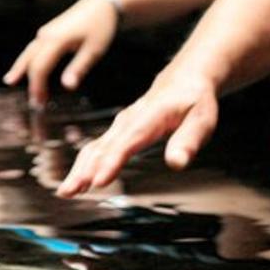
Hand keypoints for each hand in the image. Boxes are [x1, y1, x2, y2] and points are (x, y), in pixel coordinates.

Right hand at [3, 0, 118, 106]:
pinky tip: (24, 67)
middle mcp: (46, 35)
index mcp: (57, 41)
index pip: (40, 68)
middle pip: (31, 62)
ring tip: (10, 81)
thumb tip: (67, 87)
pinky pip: (33, 48)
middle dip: (31, 83)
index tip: (40, 103)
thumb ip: (79, 68)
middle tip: (34, 103)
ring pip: (28, 53)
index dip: (37, 87)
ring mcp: (46, 32)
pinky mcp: (49, 31)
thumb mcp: (94, 50)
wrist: (102, 3)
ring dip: (21, 69)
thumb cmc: (101, 27)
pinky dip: (27, 59)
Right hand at [57, 69, 220, 196]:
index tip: (99, 181)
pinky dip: (84, 164)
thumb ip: (189, 141)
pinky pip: (97, 148)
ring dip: (79, 169)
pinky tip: (77, 180)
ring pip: (94, 148)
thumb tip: (177, 162)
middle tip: (70, 191)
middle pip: (103, 147)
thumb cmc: (194, 99)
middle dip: (85, 170)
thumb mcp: (202, 119)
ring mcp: (121, 125)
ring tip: (67, 191)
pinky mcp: (118, 132)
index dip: (111, 162)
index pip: (127, 142)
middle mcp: (129, 120)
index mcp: (149, 117)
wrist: (185, 79)